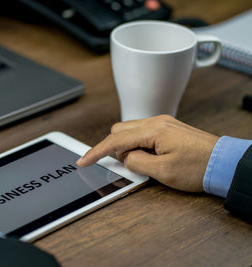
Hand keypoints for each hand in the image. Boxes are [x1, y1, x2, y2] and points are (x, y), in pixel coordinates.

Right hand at [77, 115, 218, 191]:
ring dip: (128, 147)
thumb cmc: (199, 167)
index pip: (116, 140)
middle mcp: (157, 122)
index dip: (97, 151)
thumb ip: (136, 162)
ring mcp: (163, 123)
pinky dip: (138, 145)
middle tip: (128, 165)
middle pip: (119, 130)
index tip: (84, 160)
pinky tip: (149, 157)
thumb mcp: (163, 171)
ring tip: (144, 163)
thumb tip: (124, 158)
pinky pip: (142, 133)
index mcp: (154, 130)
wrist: (225, 164)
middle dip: (115, 148)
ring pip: (130, 131)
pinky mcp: (167, 129)